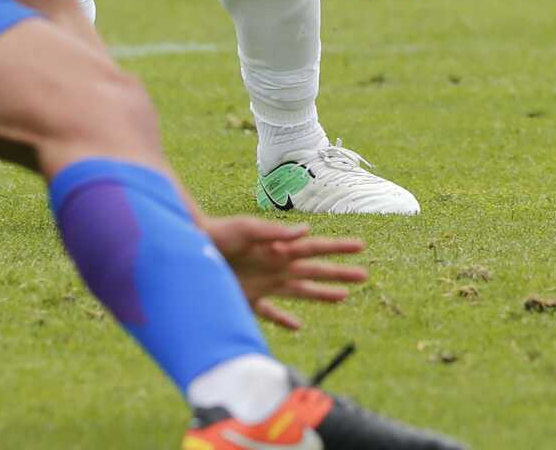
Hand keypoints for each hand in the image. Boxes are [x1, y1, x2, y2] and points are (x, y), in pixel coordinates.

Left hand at [201, 215, 368, 332]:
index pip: (315, 247)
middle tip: (365, 274)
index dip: (338, 248)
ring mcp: (264, 283)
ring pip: (301, 291)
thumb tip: (306, 230)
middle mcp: (276, 266)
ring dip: (322, 294)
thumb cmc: (218, 234)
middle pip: (315, 271)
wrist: (190, 248)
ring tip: (343, 298)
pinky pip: (272, 313)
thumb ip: (274, 232)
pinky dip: (285, 320)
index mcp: (279, 248)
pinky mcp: (249, 299)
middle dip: (340, 273)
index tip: (361, 246)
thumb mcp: (246, 228)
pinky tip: (298, 327)